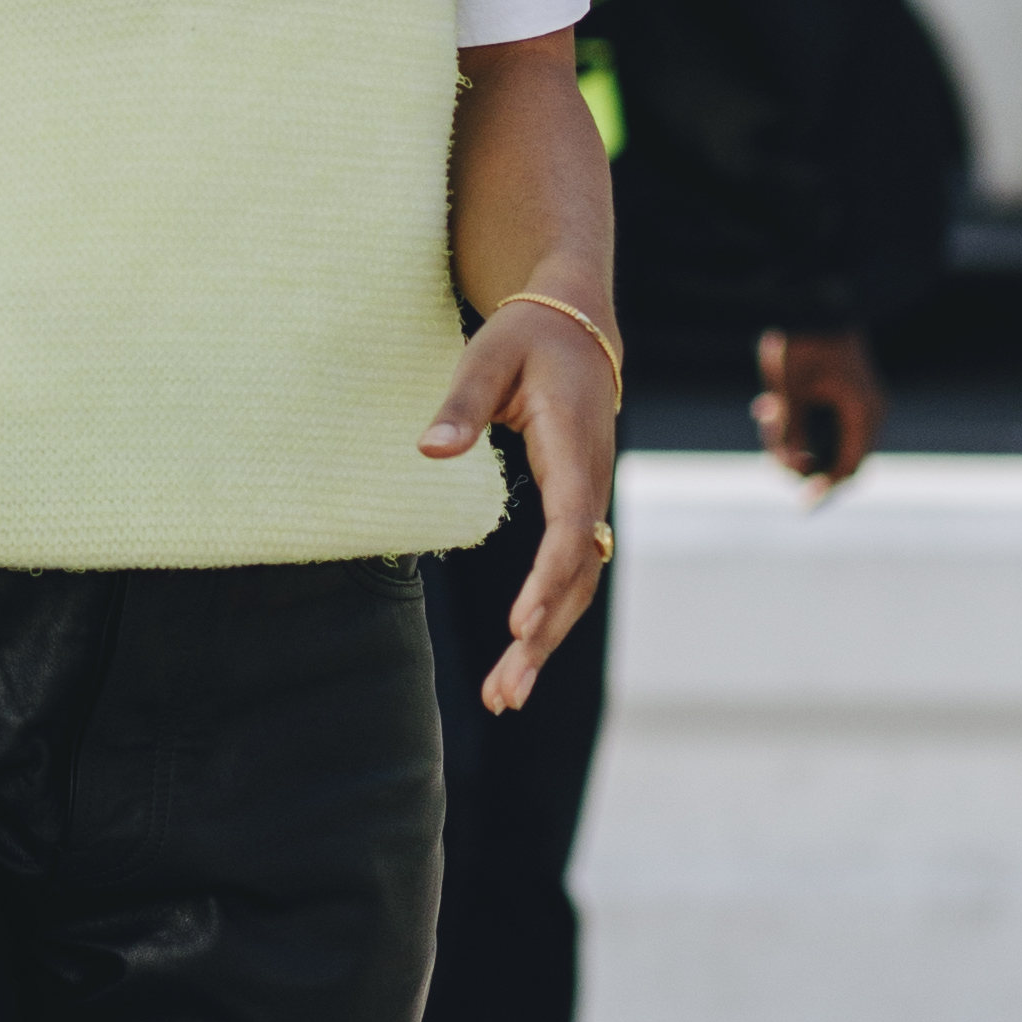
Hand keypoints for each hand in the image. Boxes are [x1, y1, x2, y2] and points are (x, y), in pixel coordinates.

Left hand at [421, 293, 618, 717]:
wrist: (578, 326)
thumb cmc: (527, 337)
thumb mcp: (488, 354)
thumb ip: (462, 403)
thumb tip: (430, 451)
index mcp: (574, 446)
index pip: (570, 521)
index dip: (549, 575)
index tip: (520, 620)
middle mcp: (591, 481)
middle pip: (578, 573)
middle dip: (543, 634)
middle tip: (505, 691)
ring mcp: (589, 499)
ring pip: (578, 583)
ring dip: (545, 640)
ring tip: (504, 695)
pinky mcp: (577, 510)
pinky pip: (569, 573)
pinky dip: (548, 616)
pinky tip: (517, 655)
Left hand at [758, 326, 883, 494]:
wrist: (814, 297)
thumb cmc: (804, 338)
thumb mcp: (789, 384)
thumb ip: (790, 426)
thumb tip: (790, 463)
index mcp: (863, 411)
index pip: (850, 467)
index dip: (826, 489)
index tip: (802, 505)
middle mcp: (868, 412)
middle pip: (839, 461)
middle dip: (801, 463)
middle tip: (770, 455)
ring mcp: (858, 405)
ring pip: (828, 444)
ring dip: (795, 442)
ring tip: (768, 415)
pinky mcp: (845, 397)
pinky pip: (825, 426)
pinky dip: (799, 426)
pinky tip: (769, 409)